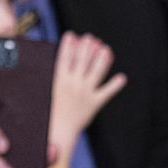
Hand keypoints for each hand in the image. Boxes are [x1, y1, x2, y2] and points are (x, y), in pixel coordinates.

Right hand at [46, 32, 123, 161]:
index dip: (68, 45)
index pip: (64, 58)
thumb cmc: (47, 116)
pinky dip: (115, 85)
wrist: (58, 133)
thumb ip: (49, 81)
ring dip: (102, 59)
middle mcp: (74, 84)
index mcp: (59, 81)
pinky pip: (107, 92)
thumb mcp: (45, 95)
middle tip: (91, 38)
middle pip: (82, 61)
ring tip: (106, 49)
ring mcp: (85, 92)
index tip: (72, 35)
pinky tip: (122, 78)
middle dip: (86, 47)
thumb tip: (50, 68)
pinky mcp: (94, 103)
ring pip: (96, 72)